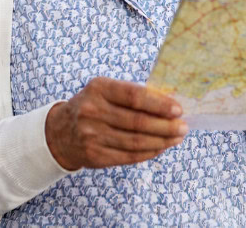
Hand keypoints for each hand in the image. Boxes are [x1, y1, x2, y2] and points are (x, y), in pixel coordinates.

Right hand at [45, 77, 187, 169]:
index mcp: (99, 88)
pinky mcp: (94, 156)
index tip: (178, 109)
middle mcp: (93, 111)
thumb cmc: (94, 105)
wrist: (61, 131)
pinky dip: (149, 152)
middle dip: (165, 126)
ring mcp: (92, 136)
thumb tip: (169, 104)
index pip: (134, 96)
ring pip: (135, 142)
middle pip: (137, 122)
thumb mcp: (107, 91)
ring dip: (161, 141)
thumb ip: (133, 95)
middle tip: (183, 127)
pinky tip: (161, 147)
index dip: (159, 104)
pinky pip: (128, 156)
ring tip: (177, 137)